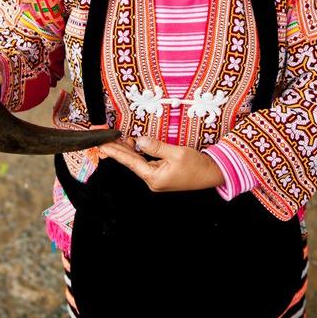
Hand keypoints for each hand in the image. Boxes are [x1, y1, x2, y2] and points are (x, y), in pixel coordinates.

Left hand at [98, 134, 223, 192]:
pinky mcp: (161, 174)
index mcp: (154, 177)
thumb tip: (139, 141)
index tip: (103, 145)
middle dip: (118, 149)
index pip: (130, 162)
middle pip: (131, 162)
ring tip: (116, 137)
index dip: (115, 152)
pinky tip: (133, 143)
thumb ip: (156, 146)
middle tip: (105, 138)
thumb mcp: (177, 153)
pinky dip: (138, 152)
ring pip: (137, 161)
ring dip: (128, 149)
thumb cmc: (197, 165)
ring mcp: (156, 178)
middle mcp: (152, 180)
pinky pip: (146, 161)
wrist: (213, 174)